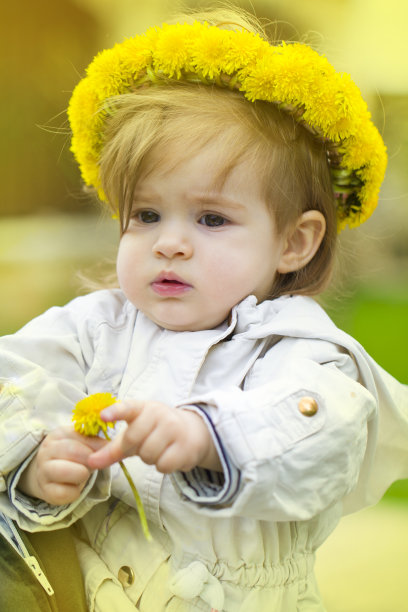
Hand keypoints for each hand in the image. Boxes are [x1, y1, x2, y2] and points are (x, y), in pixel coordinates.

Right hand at [18, 427, 105, 504]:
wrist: (51, 475)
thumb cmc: (72, 456)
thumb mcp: (83, 443)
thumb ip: (95, 442)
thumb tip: (110, 446)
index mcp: (58, 435)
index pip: (80, 435)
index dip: (95, 445)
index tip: (103, 451)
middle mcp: (46, 451)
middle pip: (73, 451)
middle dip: (89, 459)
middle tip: (93, 464)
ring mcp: (43, 471)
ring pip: (66, 471)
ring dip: (82, 474)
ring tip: (83, 473)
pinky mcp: (46, 492)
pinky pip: (66, 492)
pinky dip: (76, 491)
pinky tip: (75, 486)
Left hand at [88, 401, 221, 473]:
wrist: (192, 432)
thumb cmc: (156, 432)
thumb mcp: (135, 433)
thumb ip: (113, 448)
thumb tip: (90, 462)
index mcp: (143, 408)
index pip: (127, 408)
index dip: (115, 412)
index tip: (103, 415)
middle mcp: (159, 414)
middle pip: (133, 439)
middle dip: (133, 448)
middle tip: (142, 445)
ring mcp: (174, 429)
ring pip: (148, 455)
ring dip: (149, 458)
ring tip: (158, 449)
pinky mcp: (186, 446)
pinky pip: (163, 465)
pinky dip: (163, 465)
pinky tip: (170, 455)